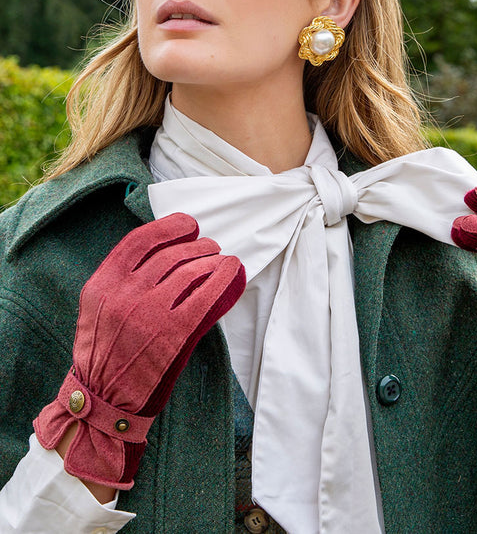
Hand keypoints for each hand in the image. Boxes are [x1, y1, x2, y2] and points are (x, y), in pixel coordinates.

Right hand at [34, 213, 245, 487]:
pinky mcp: (174, 332)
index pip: (139, 240)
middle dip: (195, 245)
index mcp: (102, 284)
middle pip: (170, 253)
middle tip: (210, 246)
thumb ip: (123, 280)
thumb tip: (168, 250)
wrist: (103, 399)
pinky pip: (205, 295)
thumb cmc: (104, 351)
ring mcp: (150, 313)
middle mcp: (124, 294)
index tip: (187, 224)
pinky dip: (222, 278)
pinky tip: (230, 271)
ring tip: (220, 259)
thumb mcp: (98, 308)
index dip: (168, 227)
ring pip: (189, 270)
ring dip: (210, 259)